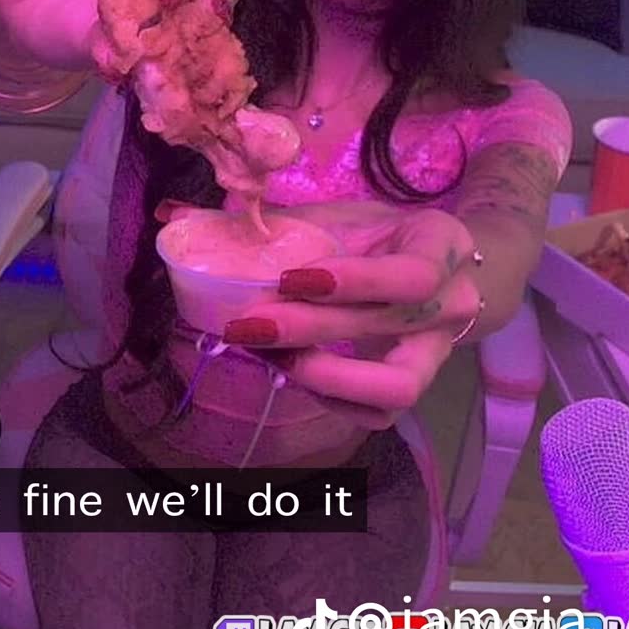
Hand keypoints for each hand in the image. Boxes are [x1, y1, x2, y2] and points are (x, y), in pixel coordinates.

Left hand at [172, 201, 486, 429]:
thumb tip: (174, 213)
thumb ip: (268, 218)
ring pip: (395, 389)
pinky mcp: (413, 388)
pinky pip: (375, 415)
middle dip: (312, 330)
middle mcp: (454, 304)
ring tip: (272, 359)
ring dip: (326, 378)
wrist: (429, 265)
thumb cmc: (375, 235)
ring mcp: (439, 353)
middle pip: (388, 329)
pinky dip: (326, 399)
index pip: (410, 276)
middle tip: (247, 325)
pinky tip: (286, 370)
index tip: (290, 278)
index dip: (352, 283)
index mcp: (441, 244)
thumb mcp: (335, 214)